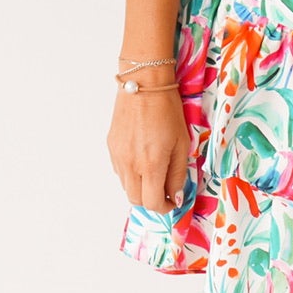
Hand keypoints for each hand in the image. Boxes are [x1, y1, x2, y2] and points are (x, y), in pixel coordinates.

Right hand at [108, 84, 192, 211]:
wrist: (143, 85)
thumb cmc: (168, 111)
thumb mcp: (181, 143)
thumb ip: (177, 173)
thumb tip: (174, 196)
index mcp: (151, 164)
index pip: (152, 203)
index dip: (164, 208)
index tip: (172, 202)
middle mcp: (130, 164)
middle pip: (136, 200)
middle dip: (152, 201)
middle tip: (165, 191)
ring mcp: (118, 156)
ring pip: (126, 187)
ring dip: (141, 188)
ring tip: (155, 172)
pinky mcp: (111, 147)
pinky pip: (120, 171)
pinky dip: (132, 174)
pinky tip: (143, 159)